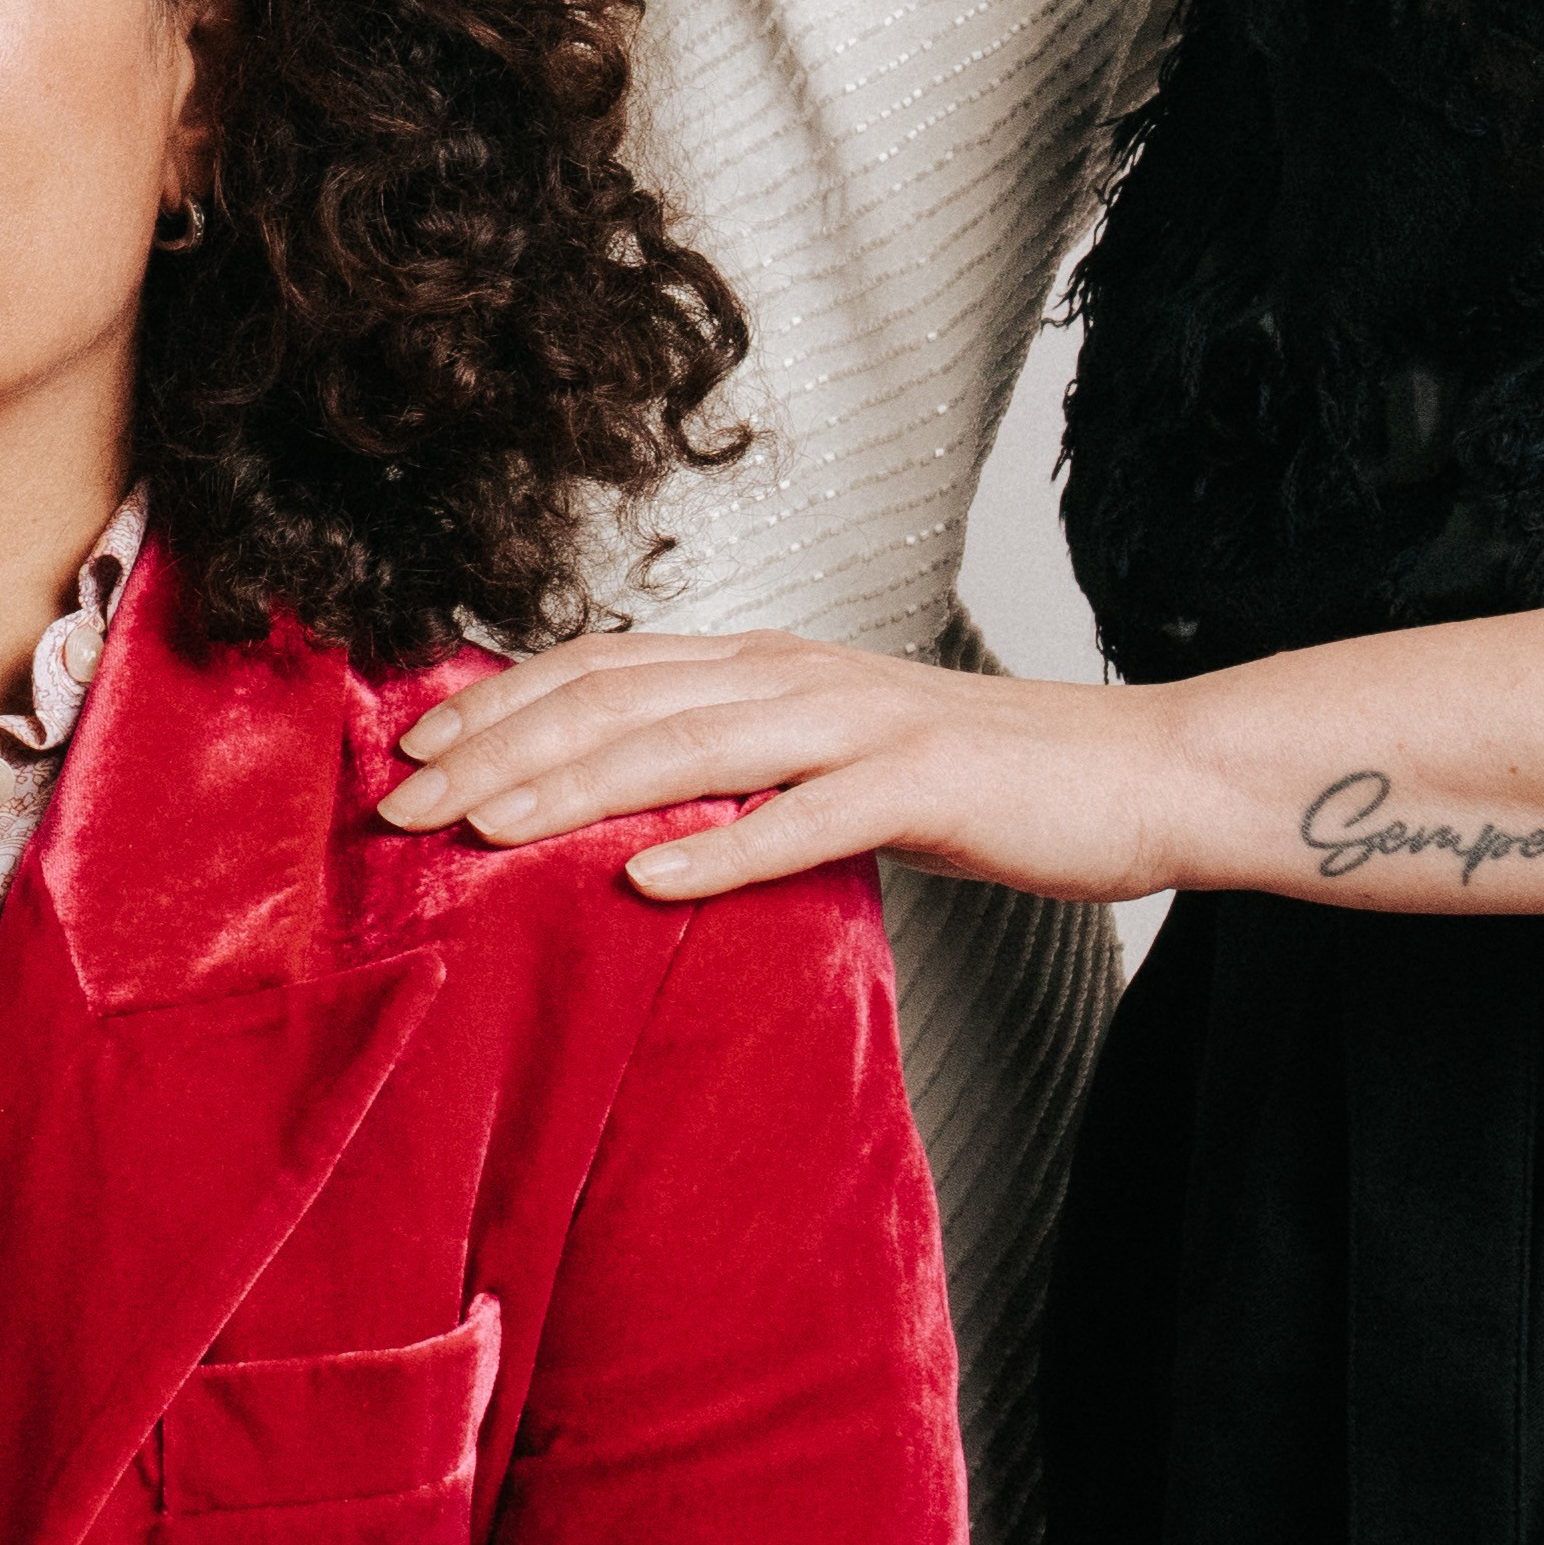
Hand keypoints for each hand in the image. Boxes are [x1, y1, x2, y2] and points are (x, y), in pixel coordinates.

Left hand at [379, 631, 1224, 905]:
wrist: (1141, 771)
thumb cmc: (978, 780)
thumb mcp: (832, 756)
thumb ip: (737, 765)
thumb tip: (620, 808)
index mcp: (768, 664)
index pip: (602, 666)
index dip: (500, 701)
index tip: (411, 748)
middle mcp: (798, 676)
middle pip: (617, 701)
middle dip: (499, 750)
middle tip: (402, 804)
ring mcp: (861, 725)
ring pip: (689, 746)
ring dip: (575, 789)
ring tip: (485, 832)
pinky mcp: (924, 786)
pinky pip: (808, 817)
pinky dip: (724, 847)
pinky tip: (649, 880)